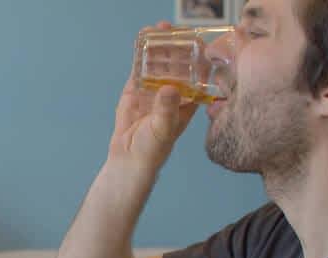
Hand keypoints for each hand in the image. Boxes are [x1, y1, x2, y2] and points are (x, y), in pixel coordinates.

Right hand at [108, 21, 198, 166]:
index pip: (197, 72)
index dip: (198, 55)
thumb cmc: (154, 148)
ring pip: (158, 62)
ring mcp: (154, 88)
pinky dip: (141, 54)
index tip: (196, 40)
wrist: (129, 159)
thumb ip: (166, 108)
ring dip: (158, 45)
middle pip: (177, 62)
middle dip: (176, 44)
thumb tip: (168, 88)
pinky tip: (142, 39)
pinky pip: (139, 67)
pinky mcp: (135, 89)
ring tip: (157, 29)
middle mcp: (173, 91)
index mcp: (188, 99)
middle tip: (172, 29)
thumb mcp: (164, 129)